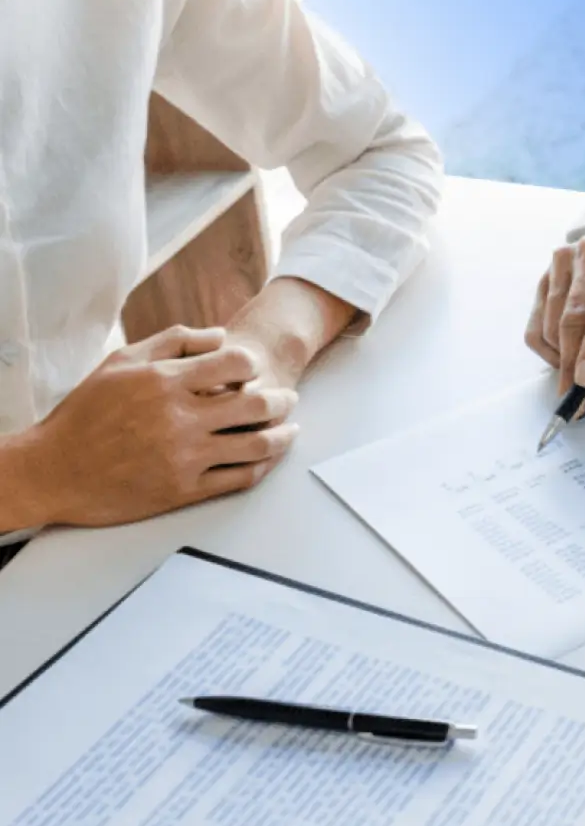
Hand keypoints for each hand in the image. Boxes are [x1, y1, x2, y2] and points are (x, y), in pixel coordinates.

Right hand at [29, 325, 299, 526]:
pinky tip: (268, 459)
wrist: (53, 470)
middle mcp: (180, 418)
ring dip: (283, 436)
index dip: (253, 365)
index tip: (255, 371)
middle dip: (282, 400)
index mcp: (165, 382)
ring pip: (256, 445)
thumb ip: (173, 342)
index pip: (236, 364)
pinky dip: (263, 466)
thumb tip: (220, 336)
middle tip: (289, 399)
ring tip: (290, 430)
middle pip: (256, 404)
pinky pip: (239, 478)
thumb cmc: (86, 412)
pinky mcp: (184, 489)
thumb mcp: (120, 361)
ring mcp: (185, 456)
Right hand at [525, 225, 584, 392]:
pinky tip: (570, 352)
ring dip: (564, 356)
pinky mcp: (544, 276)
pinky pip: (536, 326)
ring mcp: (563, 260)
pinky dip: (550, 350)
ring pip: (551, 323)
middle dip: (573, 359)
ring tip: (584, 367)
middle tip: (575, 393)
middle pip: (573, 315)